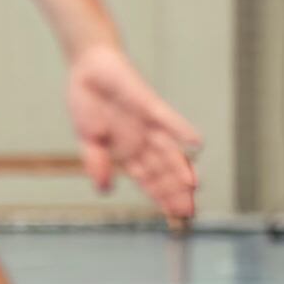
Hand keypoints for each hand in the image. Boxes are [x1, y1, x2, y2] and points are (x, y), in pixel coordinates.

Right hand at [67, 44, 202, 220]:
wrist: (88, 67)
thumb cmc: (88, 103)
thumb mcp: (88, 139)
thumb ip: (97, 163)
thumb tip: (105, 190)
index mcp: (127, 152)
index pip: (148, 180)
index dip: (160, 197)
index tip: (174, 217)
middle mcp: (142, 141)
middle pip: (162, 170)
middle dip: (175, 191)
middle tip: (189, 211)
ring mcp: (148, 124)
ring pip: (169, 150)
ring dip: (181, 167)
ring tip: (194, 185)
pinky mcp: (149, 104)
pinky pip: (167, 119)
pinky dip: (181, 130)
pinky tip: (195, 143)